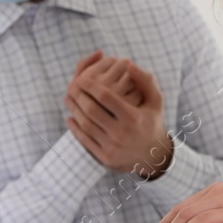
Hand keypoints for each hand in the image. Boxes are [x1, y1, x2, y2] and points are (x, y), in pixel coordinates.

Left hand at [64, 52, 172, 176]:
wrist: (152, 155)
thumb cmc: (151, 121)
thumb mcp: (155, 101)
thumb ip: (145, 81)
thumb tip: (129, 64)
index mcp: (133, 117)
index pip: (106, 98)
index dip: (91, 86)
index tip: (81, 78)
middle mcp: (122, 133)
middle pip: (92, 110)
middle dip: (78, 96)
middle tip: (70, 86)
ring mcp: (112, 146)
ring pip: (86, 125)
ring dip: (74, 110)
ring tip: (68, 98)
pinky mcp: (105, 157)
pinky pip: (84, 140)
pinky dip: (74, 128)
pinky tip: (70, 117)